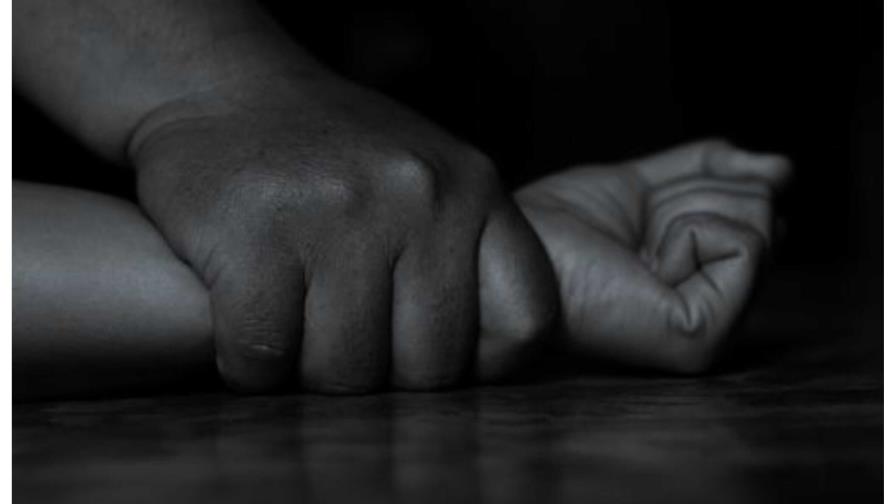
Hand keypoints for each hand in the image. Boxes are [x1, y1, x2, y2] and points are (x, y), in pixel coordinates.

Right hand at [130, 73, 556, 392]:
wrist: (221, 89)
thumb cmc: (332, 159)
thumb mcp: (426, 178)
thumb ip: (467, 254)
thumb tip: (484, 363)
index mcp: (472, 186)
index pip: (525, 323)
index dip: (478, 359)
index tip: (424, 344)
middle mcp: (418, 194)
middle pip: (429, 369)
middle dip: (381, 376)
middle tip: (340, 338)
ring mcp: (337, 211)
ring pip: (345, 374)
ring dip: (309, 372)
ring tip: (291, 324)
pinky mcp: (252, 235)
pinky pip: (264, 358)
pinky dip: (249, 364)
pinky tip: (241, 321)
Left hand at [516, 140, 789, 372]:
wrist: (511, 254)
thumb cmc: (560, 227)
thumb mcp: (644, 185)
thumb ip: (709, 173)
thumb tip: (788, 171)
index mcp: (702, 275)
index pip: (755, 195)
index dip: (693, 181)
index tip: (639, 216)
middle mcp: (716, 305)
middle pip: (762, 201)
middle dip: (688, 195)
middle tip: (633, 235)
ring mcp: (715, 327)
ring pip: (760, 216)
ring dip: (682, 212)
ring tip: (635, 251)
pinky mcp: (704, 337)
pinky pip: (745, 243)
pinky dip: (687, 232)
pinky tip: (646, 265)